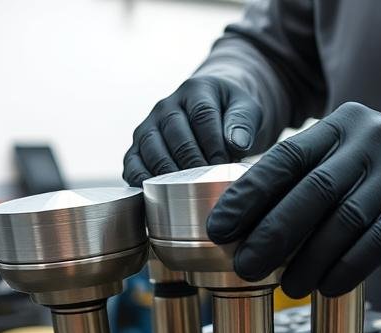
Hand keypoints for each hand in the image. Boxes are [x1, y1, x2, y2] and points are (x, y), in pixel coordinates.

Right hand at [123, 76, 262, 186]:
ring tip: (186, 190)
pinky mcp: (138, 147)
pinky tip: (155, 193)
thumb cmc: (230, 113)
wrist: (213, 109)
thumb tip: (237, 144)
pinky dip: (141, 179)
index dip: (213, 143)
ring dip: (169, 173)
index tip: (223, 165)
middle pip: (176, 134)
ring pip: (152, 149)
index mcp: (195, 90)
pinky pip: (133, 163)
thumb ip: (243, 123)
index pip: (202, 115)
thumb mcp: (246, 110)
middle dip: (192, 162)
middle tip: (207, 182)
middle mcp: (167, 106)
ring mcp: (149, 126)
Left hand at [206, 102, 380, 296]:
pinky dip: (347, 269)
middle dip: (270, 234)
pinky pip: (377, 240)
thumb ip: (315, 179)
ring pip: (341, 221)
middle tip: (244, 266)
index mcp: (341, 125)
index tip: (219, 228)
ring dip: (308, 260)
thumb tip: (254, 229)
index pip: (284, 160)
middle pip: (309, 192)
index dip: (248, 196)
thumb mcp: (358, 157)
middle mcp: (369, 139)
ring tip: (288, 287)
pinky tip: (328, 288)